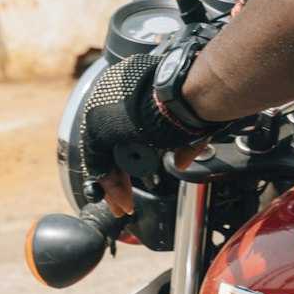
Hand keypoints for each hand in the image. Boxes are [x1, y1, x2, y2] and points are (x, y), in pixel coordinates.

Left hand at [81, 51, 219, 216]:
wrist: (189, 94)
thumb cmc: (196, 100)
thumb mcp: (186, 123)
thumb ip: (181, 145)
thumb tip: (180, 162)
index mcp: (135, 87)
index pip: (123, 128)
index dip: (129, 157)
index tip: (135, 178)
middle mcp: (114, 91)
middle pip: (108, 143)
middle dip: (118, 177)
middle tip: (124, 201)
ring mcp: (104, 105)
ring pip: (101, 153)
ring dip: (113, 185)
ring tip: (123, 206)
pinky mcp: (100, 123)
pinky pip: (97, 160)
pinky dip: (108, 183)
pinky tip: (119, 199)